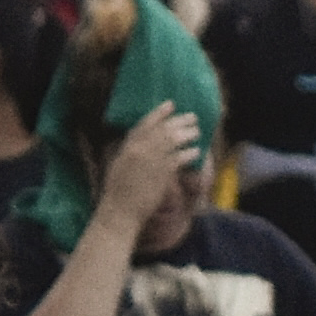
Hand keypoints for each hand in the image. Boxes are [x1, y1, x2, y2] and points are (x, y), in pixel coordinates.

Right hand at [94, 103, 200, 229]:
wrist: (120, 211)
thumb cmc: (118, 192)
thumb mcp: (119, 165)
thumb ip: (129, 151)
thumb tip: (140, 143)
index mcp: (128, 146)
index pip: (145, 124)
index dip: (159, 113)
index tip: (170, 105)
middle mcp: (140, 149)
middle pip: (163, 129)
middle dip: (179, 121)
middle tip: (192, 117)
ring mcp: (151, 160)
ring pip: (174, 139)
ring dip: (187, 134)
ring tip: (197, 132)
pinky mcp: (162, 173)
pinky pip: (180, 157)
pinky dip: (190, 153)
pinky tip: (196, 152)